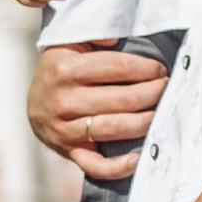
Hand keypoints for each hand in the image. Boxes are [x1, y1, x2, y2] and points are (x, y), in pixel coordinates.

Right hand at [28, 37, 170, 180]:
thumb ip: (93, 34)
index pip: (118, 67)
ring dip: (145, 122)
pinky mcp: (69, 151)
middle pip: (122, 100)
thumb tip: (115, 37)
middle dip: (153, 94)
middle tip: (167, 89)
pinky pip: (96, 165)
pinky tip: (138, 159)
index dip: (146, 68)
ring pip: (114, 128)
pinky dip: (118, 167)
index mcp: (65, 69)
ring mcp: (65, 129)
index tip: (161, 69)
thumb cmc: (61, 70)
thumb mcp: (69, 44)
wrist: (34, 104)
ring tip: (161, 114)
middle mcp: (64, 100)